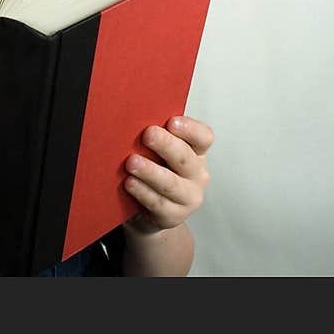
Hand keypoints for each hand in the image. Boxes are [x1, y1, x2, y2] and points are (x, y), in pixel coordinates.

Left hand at [123, 115, 212, 233]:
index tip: (172, 121)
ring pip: (170, 183)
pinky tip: (130, 183)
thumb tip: (131, 118)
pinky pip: (158, 203)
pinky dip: (142, 192)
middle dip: (166, 145)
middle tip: (148, 134)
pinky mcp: (173, 215)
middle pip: (185, 158)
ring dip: (150, 171)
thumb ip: (154, 135)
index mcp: (196, 152)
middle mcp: (197, 174)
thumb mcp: (157, 150)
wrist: (148, 210)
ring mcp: (188, 197)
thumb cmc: (154, 169)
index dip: (190, 129)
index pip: (203, 137)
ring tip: (132, 162)